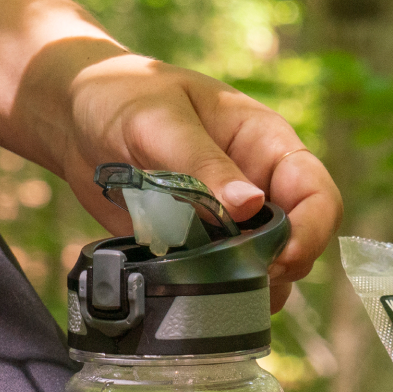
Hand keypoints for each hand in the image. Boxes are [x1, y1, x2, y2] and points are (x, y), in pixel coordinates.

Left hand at [51, 52, 341, 310]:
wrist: (76, 119)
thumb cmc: (124, 96)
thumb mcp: (160, 120)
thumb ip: (203, 162)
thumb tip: (249, 206)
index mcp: (265, 143)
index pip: (316, 192)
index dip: (311, 230)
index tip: (281, 257)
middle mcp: (258, 185)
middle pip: (300, 241)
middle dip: (278, 268)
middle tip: (235, 279)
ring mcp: (230, 221)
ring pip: (266, 269)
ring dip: (246, 289)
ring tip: (206, 288)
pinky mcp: (199, 247)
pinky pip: (222, 280)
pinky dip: (212, 295)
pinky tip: (185, 292)